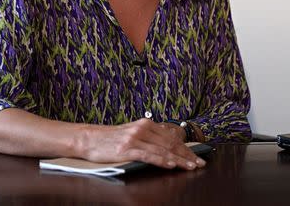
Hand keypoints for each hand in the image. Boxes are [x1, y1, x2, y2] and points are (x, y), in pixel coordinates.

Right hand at [78, 118, 206, 169]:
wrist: (89, 139)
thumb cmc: (111, 138)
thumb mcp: (133, 132)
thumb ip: (150, 135)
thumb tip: (169, 140)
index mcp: (146, 123)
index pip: (172, 137)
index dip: (186, 148)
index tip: (197, 156)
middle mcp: (143, 128)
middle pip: (170, 144)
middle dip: (187, 155)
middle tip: (200, 163)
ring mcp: (135, 138)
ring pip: (162, 150)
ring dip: (179, 160)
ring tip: (190, 166)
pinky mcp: (127, 149)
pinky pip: (148, 155)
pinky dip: (161, 160)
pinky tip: (171, 165)